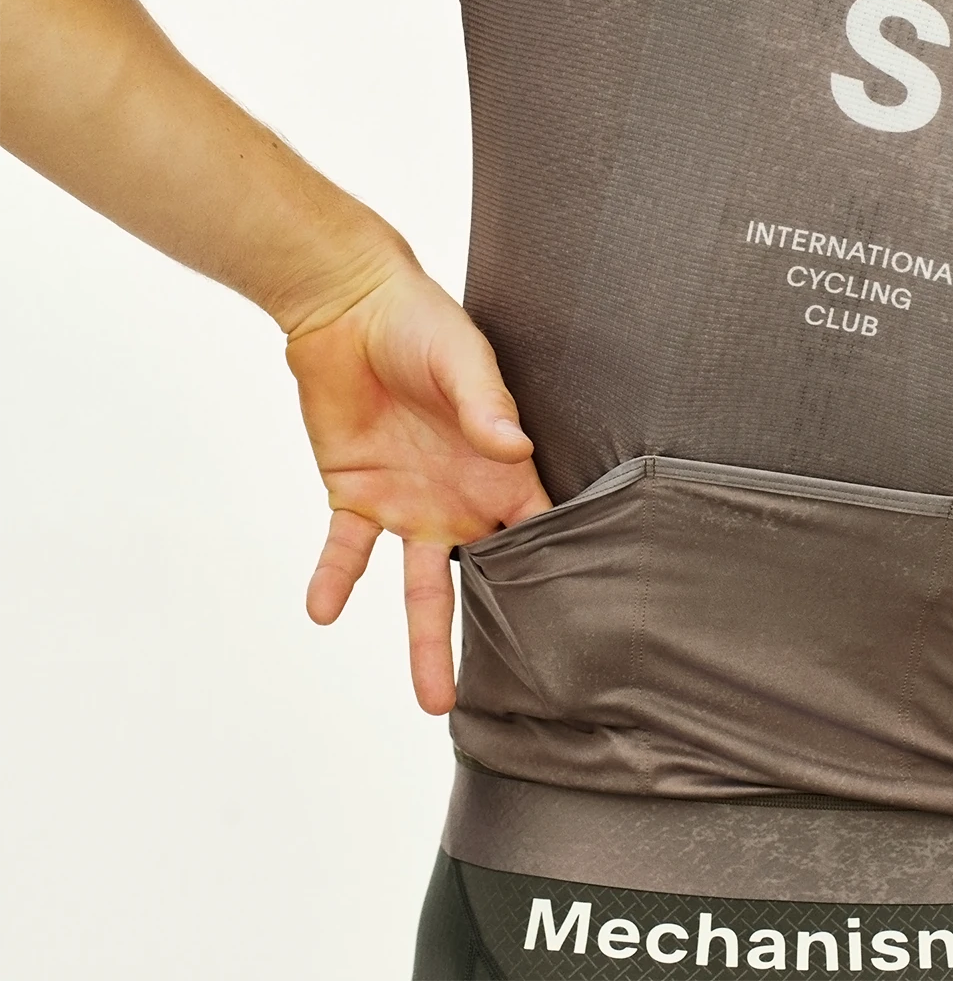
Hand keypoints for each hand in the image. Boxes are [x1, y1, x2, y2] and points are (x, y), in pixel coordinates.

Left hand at [284, 260, 550, 713]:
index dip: (554, 574)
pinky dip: (335, 580)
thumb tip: (513, 445)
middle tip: (511, 694)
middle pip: (485, 577)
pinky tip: (324, 609)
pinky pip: (346, 551)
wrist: (347, 306)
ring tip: (433, 700)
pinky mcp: (354, 496)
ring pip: (420, 585)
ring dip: (425, 638)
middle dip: (495, 632)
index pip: (537, 530)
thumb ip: (485, 404)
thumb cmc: (421, 321)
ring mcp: (408, 502)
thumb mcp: (462, 357)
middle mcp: (461, 497)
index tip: (574, 630)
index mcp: (501, 467)